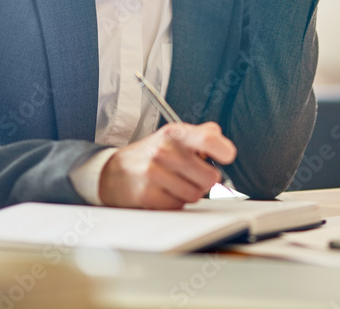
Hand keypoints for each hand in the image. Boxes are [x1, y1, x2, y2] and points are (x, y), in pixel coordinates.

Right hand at [98, 121, 236, 208]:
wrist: (114, 171)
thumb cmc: (150, 154)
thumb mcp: (172, 136)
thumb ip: (200, 134)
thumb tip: (218, 136)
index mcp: (174, 134)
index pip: (208, 140)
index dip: (224, 151)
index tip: (225, 157)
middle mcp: (164, 151)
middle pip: (209, 177)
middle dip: (204, 181)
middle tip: (193, 176)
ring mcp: (154, 173)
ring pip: (195, 195)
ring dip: (189, 193)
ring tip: (174, 184)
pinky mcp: (147, 194)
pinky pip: (179, 206)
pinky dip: (175, 203)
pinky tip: (163, 192)